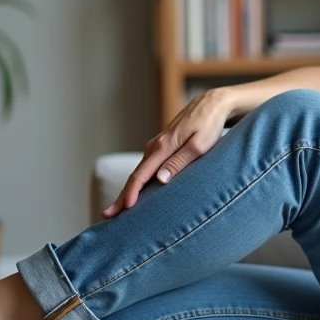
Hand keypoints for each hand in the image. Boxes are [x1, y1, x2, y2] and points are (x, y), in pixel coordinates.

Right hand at [103, 88, 234, 217]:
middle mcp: (155, 146)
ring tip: (119, 208)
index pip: (141, 174)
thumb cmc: (210, 125)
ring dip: (129, 189)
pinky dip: (139, 180)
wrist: (212, 104)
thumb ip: (179, 162)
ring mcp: (157, 145)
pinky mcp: (163, 146)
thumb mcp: (199, 145)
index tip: (125, 209)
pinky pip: (147, 166)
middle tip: (107, 215)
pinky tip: (137, 190)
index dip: (131, 193)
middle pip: (135, 175)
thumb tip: (160, 180)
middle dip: (121, 196)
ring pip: (140, 171)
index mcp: (163, 147)